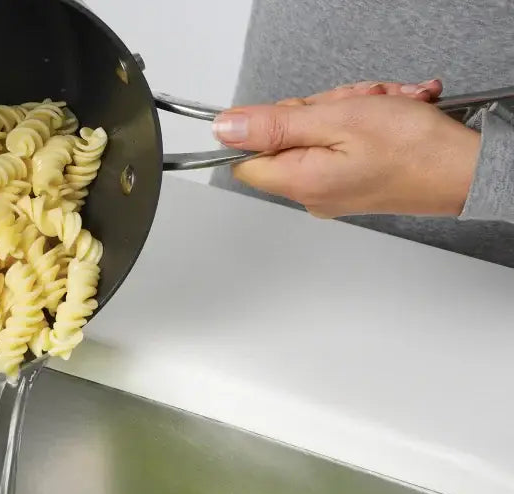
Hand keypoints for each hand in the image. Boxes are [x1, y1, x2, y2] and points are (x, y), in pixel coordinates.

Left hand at [212, 79, 479, 218]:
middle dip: (322, 107)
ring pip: (318, 132)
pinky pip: (341, 141)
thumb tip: (225, 129)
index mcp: (297, 181)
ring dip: (351, 108)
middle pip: (286, 137)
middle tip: (357, 103)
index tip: (299, 110)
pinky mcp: (349, 182)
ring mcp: (330, 189)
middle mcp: (308, 193)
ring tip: (385, 108)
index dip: (266, 126)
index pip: (245, 157)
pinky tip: (392, 115)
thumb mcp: (337, 120)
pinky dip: (366, 120)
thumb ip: (275, 125)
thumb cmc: (411, 150)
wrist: (463, 171)